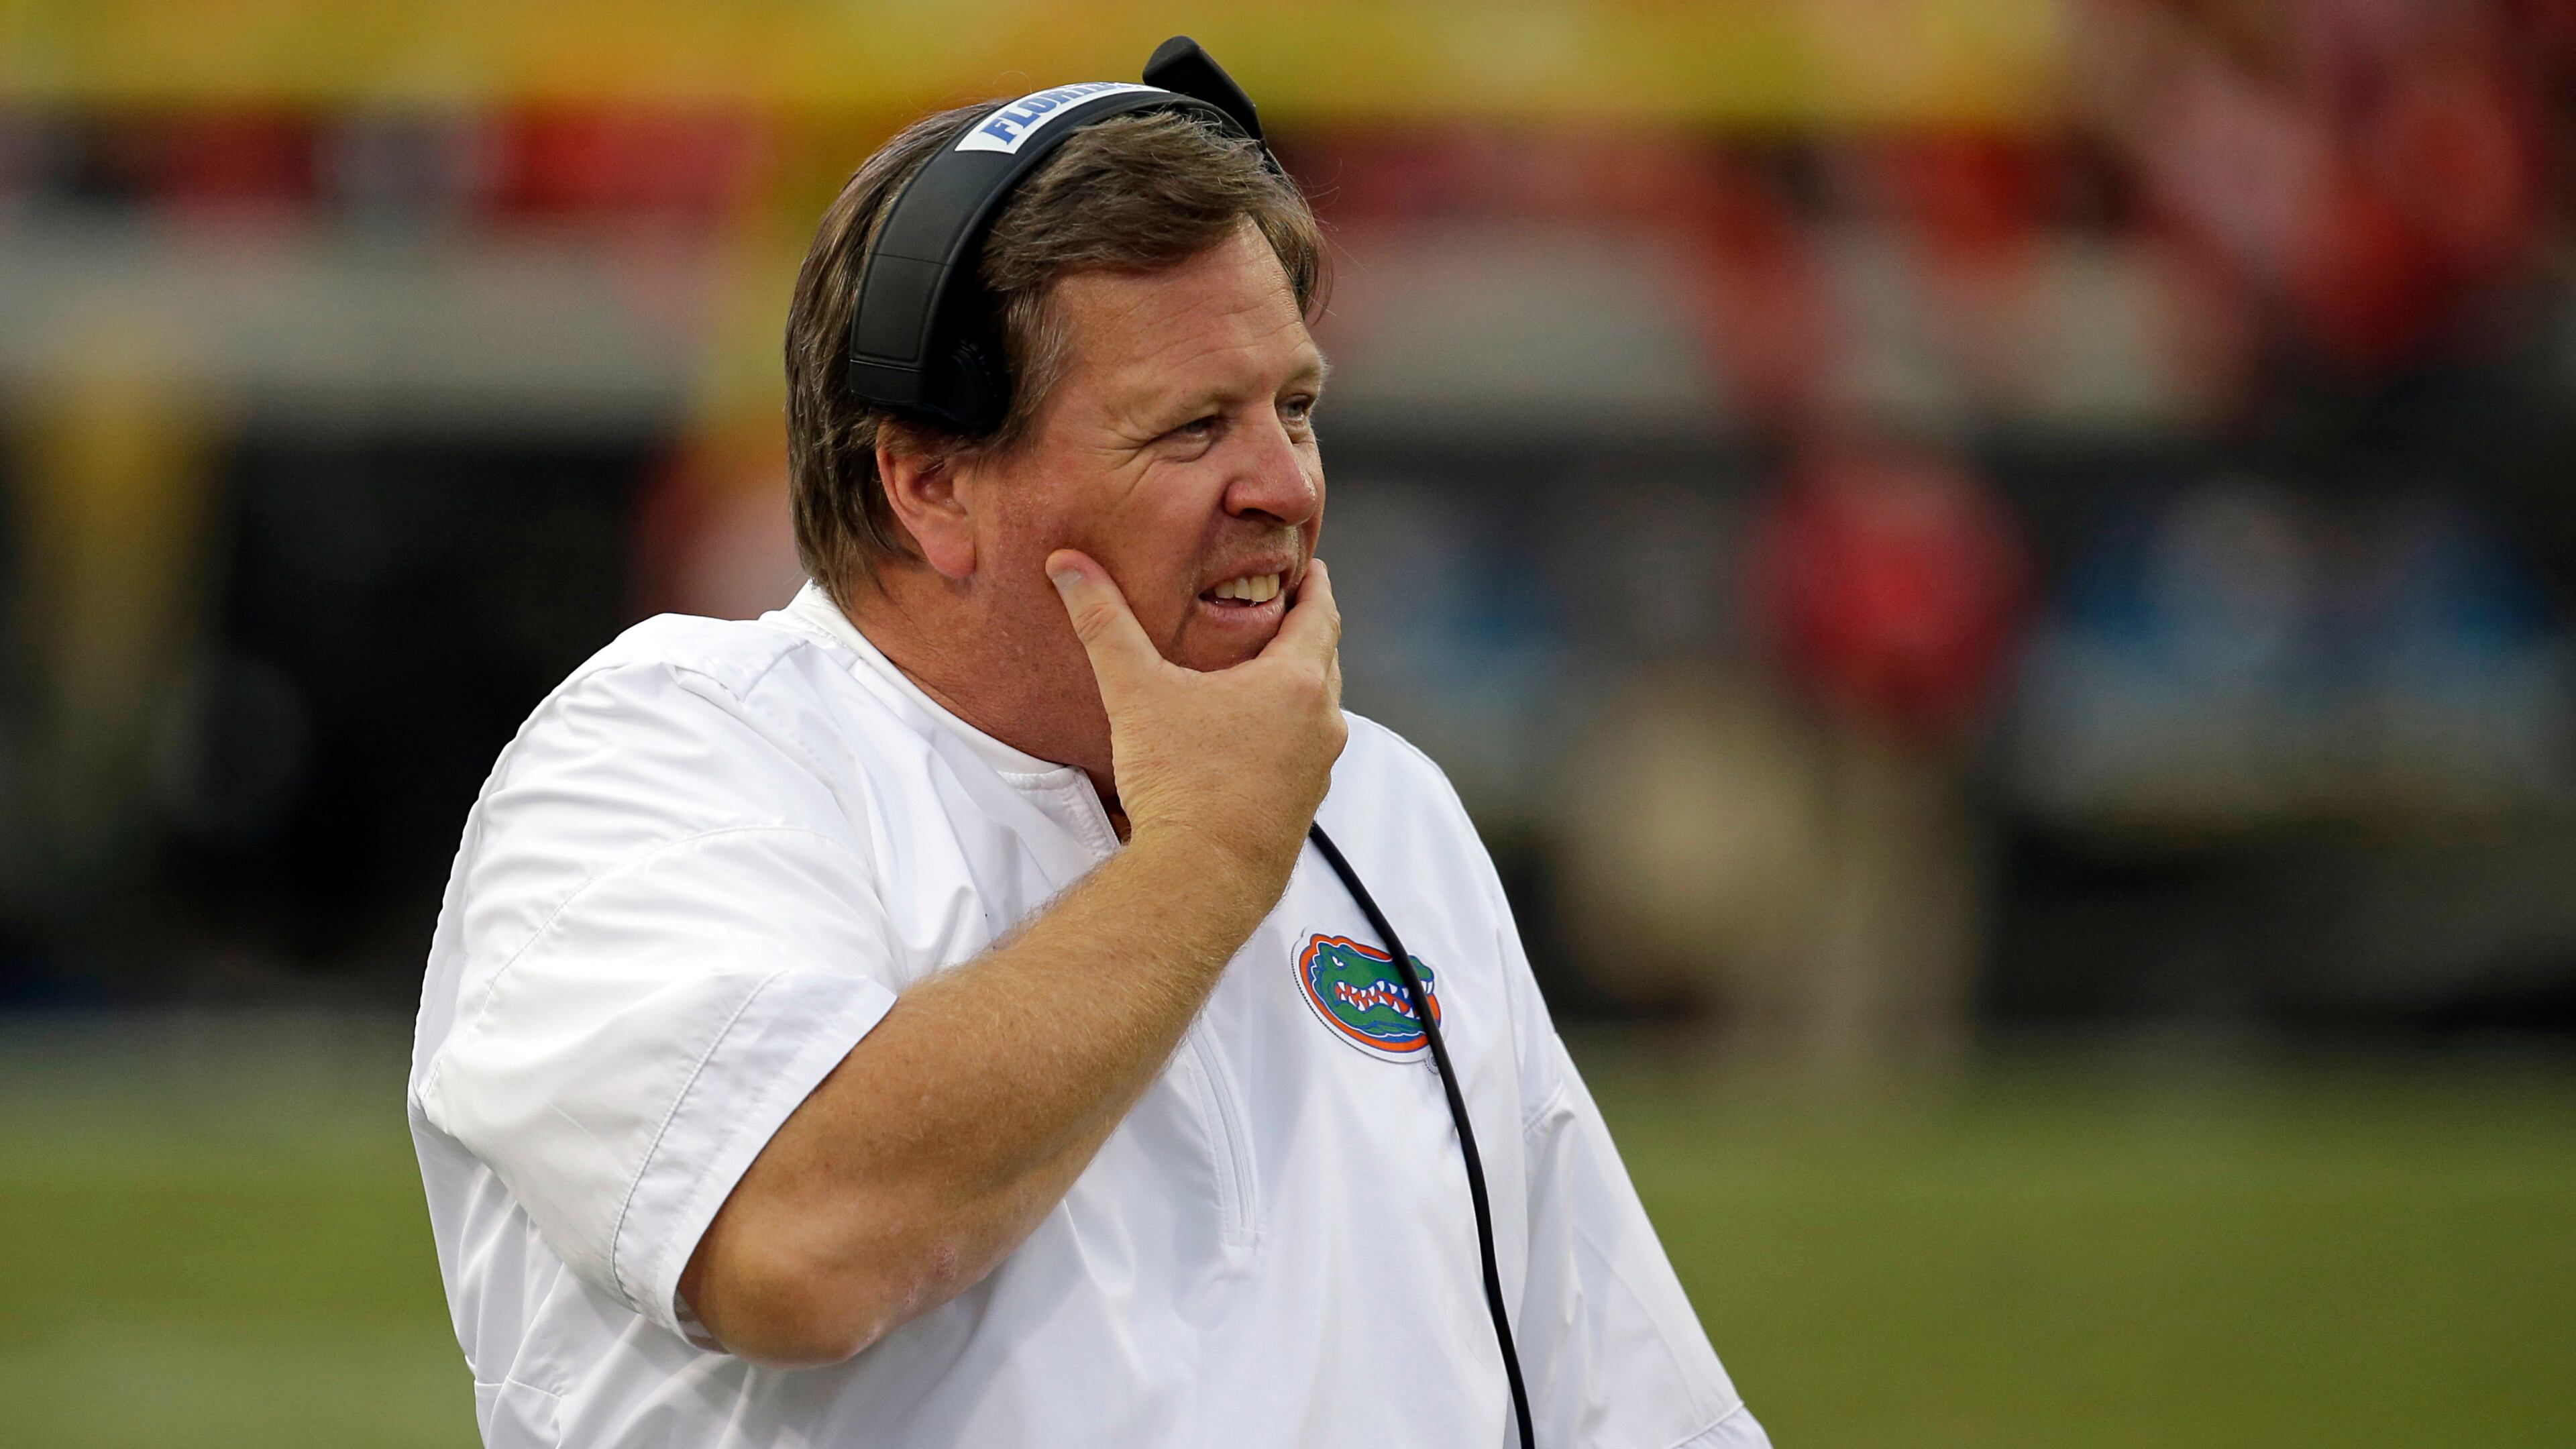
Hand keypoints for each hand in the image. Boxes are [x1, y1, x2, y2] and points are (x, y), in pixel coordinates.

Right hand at [1048, 552, 1345, 890]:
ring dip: (1302, 683)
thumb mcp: (1136, 691)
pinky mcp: (1303, 806)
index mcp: (1296, 682)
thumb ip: (1103, 622)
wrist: (1201, 878)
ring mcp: (1318, 769)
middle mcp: (1322, 723)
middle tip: (1288, 609)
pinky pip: (1306, 751)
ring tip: (1271, 669)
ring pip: (1320, 709)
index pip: (1321, 614)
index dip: (1315, 585)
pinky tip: (1256, 736)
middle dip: (1308, 630)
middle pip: (1325, 659)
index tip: (1311, 567)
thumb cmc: (1178, 783)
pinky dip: (1291, 729)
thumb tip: (1067, 566)